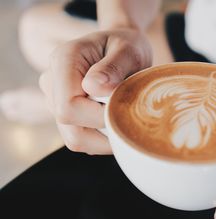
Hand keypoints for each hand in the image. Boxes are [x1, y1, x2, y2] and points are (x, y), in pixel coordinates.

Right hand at [39, 28, 151, 153]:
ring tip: (124, 116)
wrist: (122, 48)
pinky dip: (104, 138)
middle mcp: (51, 83)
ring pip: (76, 140)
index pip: (68, 107)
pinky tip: (116, 119)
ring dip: (106, 137)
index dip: (99, 116)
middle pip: (71, 129)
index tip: (124, 106)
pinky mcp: (66, 116)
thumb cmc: (127, 47)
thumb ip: (113, 67)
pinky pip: (83, 140)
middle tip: (129, 113)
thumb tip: (94, 87)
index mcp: (63, 61)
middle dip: (106, 130)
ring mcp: (55, 102)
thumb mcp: (128, 50)